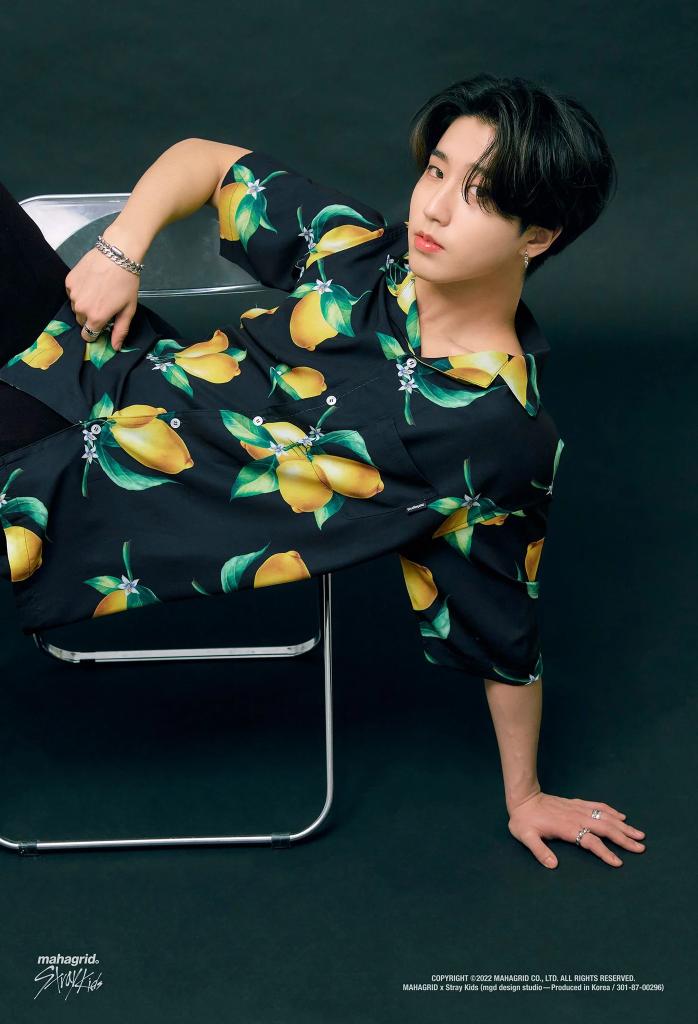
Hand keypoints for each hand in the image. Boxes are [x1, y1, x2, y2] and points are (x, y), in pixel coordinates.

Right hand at [64, 240, 139, 350]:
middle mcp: (81, 308)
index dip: (95, 332)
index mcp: (96, 318)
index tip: (102, 324)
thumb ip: (120, 331)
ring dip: (84, 304)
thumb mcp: (128, 309)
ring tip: (98, 291)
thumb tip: (115, 348)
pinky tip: (91, 282)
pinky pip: (72, 293)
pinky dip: (79, 291)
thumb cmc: (126, 282)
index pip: (88, 335)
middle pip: (81, 321)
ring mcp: (73, 294)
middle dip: (91, 317)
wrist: (117, 254)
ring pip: (76, 307)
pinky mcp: (69, 281)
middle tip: (103, 304)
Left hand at [507, 791, 645, 868]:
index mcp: (567, 828)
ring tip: (639, 834)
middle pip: (605, 828)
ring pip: (605, 817)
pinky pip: (598, 806)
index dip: (605, 852)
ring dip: (623, 826)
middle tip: (641, 848)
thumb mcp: (526, 837)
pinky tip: (622, 817)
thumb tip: (553, 865)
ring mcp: (578, 809)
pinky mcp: (577, 803)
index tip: (619, 862)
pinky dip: (611, 811)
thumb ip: (539, 851)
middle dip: (624, 839)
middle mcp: (577, 817)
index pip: (591, 842)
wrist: (523, 799)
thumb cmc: (524, 821)